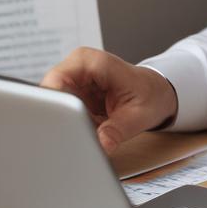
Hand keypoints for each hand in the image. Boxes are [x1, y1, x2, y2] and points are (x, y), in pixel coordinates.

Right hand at [41, 48, 178, 152]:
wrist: (155, 92)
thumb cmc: (150, 95)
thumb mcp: (139, 116)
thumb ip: (117, 130)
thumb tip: (100, 145)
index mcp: (92, 62)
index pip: (56, 80)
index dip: (54, 104)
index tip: (62, 126)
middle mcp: (78, 66)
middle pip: (51, 94)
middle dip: (62, 117)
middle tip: (81, 134)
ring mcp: (74, 79)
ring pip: (56, 106)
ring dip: (70, 122)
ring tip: (95, 126)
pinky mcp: (73, 92)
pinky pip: (64, 111)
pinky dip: (76, 123)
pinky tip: (93, 124)